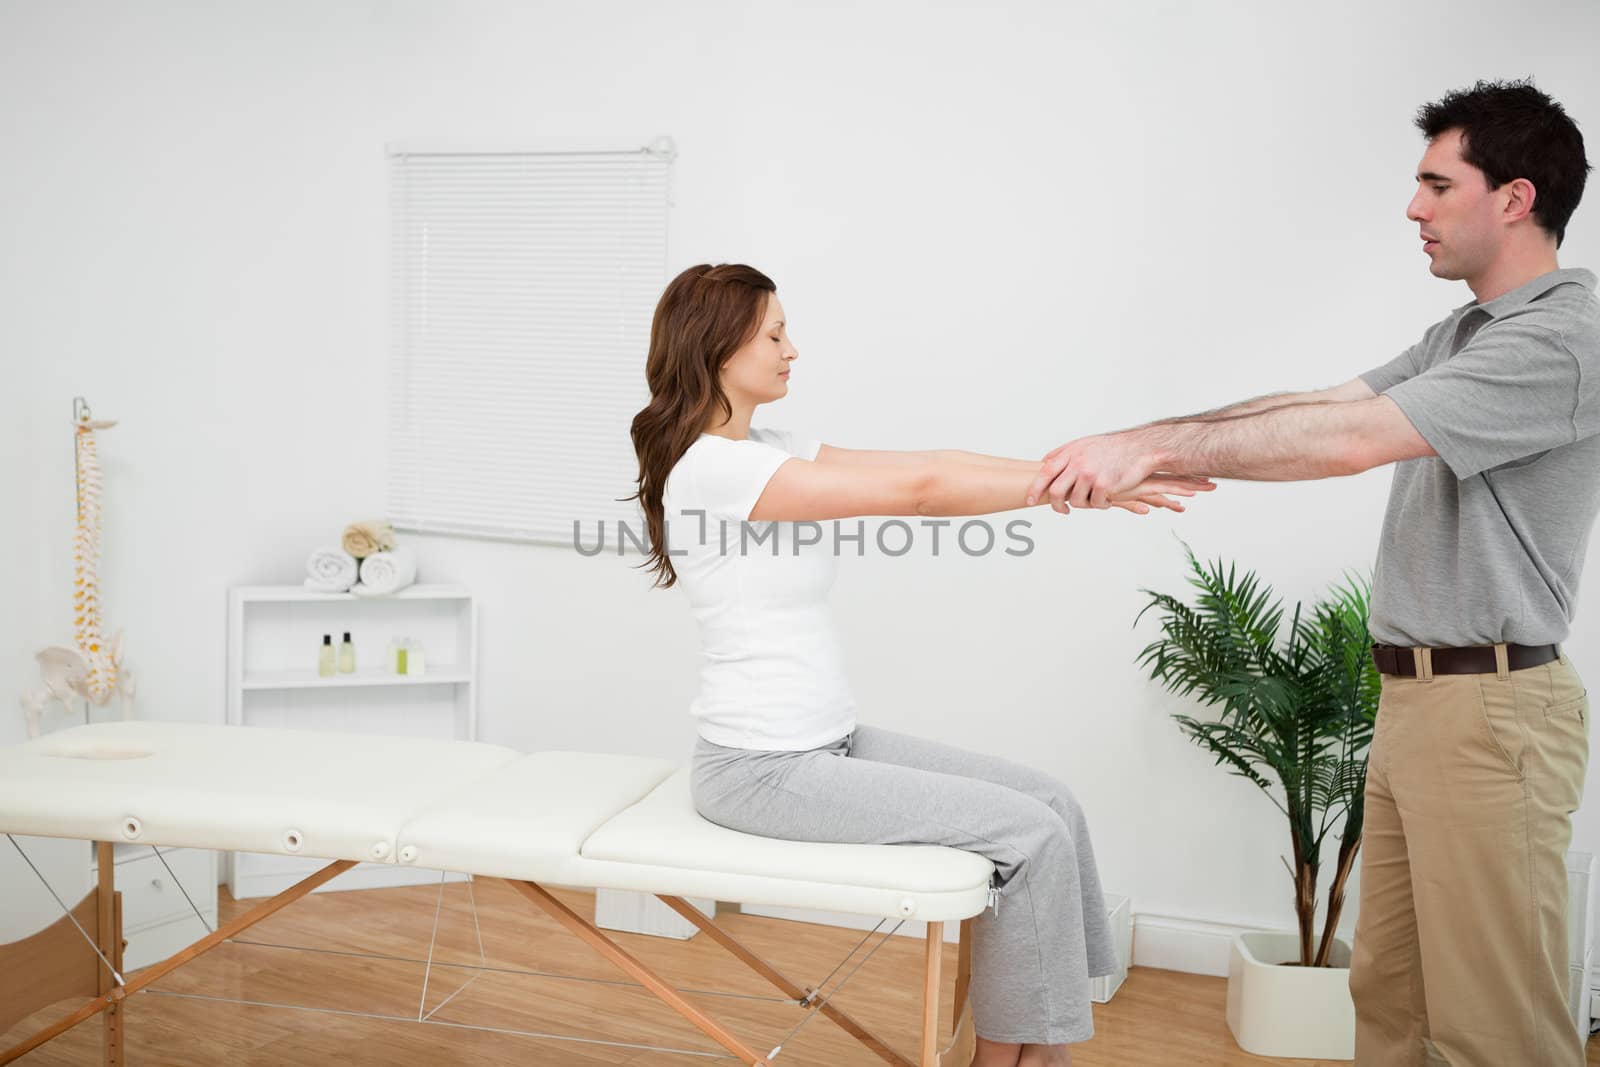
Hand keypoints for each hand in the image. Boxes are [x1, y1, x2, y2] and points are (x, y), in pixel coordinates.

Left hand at [1027, 432, 1199, 513]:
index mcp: (1071, 452)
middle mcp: (1078, 463)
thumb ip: (1065, 453)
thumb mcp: (1085, 443)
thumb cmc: (1114, 447)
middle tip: (1063, 510)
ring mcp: (1090, 474)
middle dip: (1057, 505)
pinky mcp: (1104, 485)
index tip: (1030, 500)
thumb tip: (1045, 461)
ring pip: (1077, 501)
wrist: (1141, 447)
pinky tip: (1108, 499)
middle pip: (1056, 492)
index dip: (1036, 488)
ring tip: (1095, 498)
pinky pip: (1096, 504)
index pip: (1045, 472)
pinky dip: (1101, 505)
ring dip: (1085, 504)